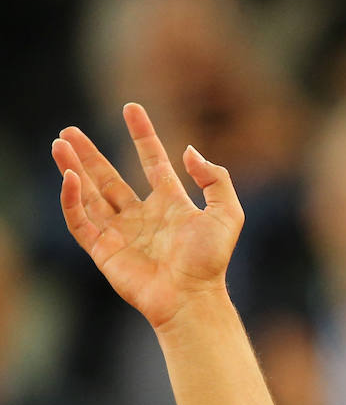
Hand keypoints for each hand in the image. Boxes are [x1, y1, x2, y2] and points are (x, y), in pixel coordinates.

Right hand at [52, 104, 243, 329]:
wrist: (192, 297)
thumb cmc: (210, 260)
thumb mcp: (227, 213)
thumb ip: (215, 179)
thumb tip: (189, 151)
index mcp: (172, 204)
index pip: (152, 161)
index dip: (142, 134)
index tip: (131, 107)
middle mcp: (143, 216)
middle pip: (110, 178)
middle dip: (90, 154)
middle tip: (70, 131)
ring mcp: (122, 233)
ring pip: (90, 195)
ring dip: (73, 169)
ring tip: (59, 144)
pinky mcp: (104, 250)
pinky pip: (81, 221)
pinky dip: (72, 199)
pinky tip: (69, 177)